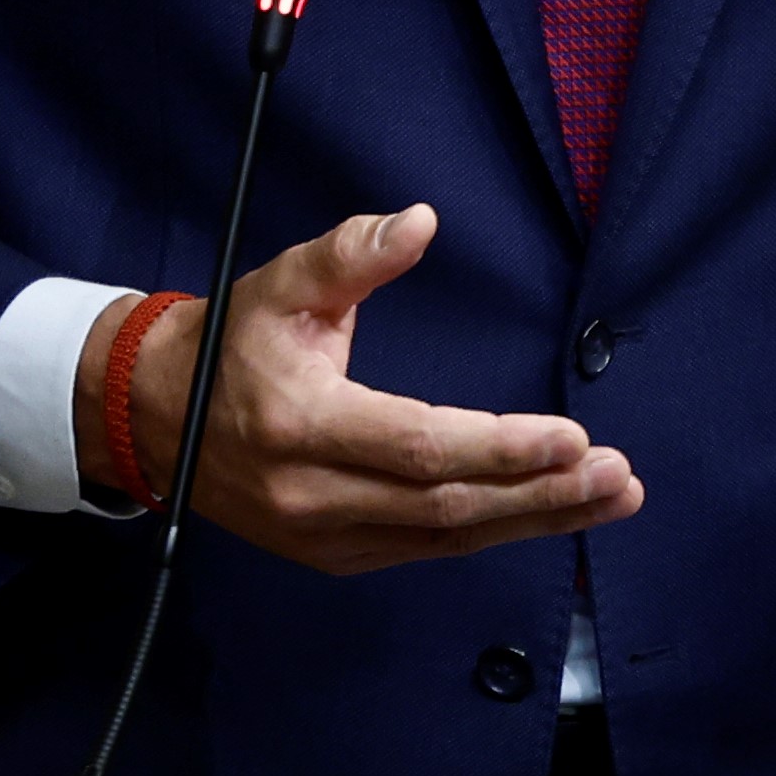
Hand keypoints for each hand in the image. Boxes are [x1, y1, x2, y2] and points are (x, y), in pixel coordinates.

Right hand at [82, 204, 640, 575]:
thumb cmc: (232, 342)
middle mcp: (312, 494)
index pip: (419, 446)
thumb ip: (351, 254)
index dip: (500, 446)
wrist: (157, 417)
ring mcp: (322, 535)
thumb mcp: (283, 283)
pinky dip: (496, 532)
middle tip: (619, 476)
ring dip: (537, 519)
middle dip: (541, 492)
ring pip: (446, 537)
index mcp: (302, 426)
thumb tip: (420, 222)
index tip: (574, 436)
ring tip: (613, 498)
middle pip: (446, 504)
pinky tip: (552, 513)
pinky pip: (428, 547)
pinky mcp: (335, 554)